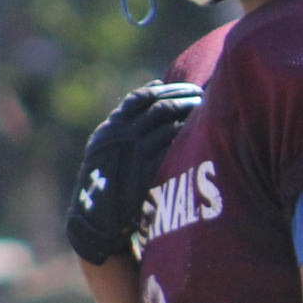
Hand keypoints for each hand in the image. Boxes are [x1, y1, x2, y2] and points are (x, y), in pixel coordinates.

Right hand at [66, 81, 203, 264]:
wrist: (97, 217)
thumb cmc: (109, 175)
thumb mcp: (109, 142)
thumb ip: (129, 115)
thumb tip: (158, 86)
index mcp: (111, 129)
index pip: (142, 98)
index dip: (170, 90)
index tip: (191, 88)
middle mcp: (121, 139)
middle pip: (160, 110)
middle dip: (185, 101)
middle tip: (204, 99)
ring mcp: (133, 157)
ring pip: (168, 129)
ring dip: (190, 119)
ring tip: (206, 116)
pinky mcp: (145, 176)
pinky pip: (171, 152)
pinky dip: (186, 141)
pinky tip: (199, 138)